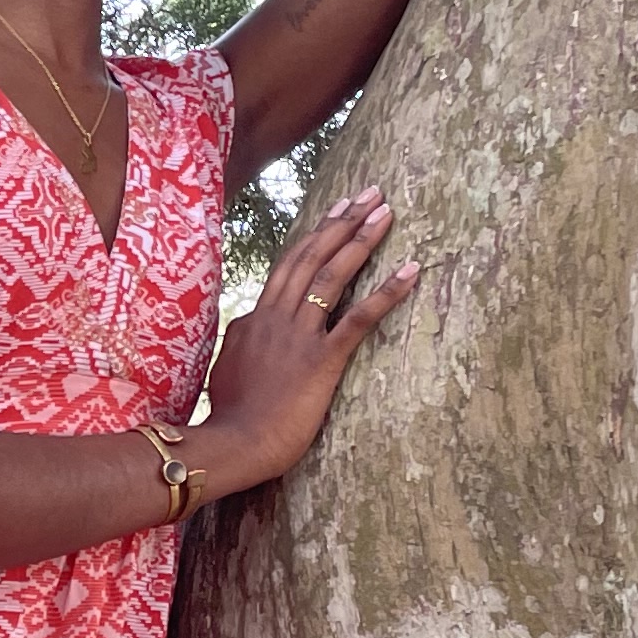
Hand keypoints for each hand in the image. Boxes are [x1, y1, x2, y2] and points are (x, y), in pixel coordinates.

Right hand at [192, 188, 419, 493]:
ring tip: (384, 213)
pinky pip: (358, 318)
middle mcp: (276, 318)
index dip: (313, 238)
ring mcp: (298, 337)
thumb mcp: (226, 369)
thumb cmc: (230, 416)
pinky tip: (411, 270)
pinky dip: (387, 292)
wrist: (232, 443)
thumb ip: (239, 344)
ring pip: (331, 276)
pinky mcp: (321, 360)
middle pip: (310, 257)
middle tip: (368, 194)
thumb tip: (244, 330)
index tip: (333, 215)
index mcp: (255, 319)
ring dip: (360, 240)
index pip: (287, 269)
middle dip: (341, 222)